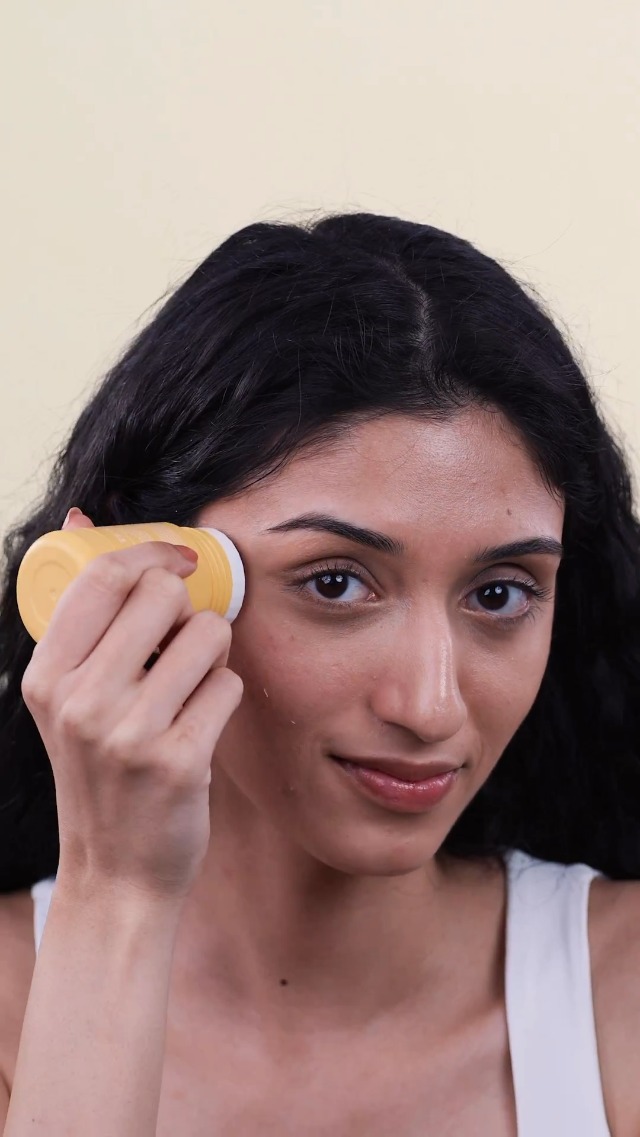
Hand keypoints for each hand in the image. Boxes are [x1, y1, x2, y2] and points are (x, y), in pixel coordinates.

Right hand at [21, 507, 243, 902]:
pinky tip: (201, 727)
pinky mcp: (178, 762)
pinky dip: (225, 698)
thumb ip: (81, 615)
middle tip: (182, 646)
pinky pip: (229, 686)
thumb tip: (79, 518)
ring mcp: (127, 734)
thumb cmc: (100, 771)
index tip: (183, 559)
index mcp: (46, 676)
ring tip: (190, 691)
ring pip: (207, 635)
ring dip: (212, 655)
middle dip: (189, 610)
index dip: (153, 551)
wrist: (117, 872)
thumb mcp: (67, 697)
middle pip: (164, 594)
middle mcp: (79, 701)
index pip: (103, 575)